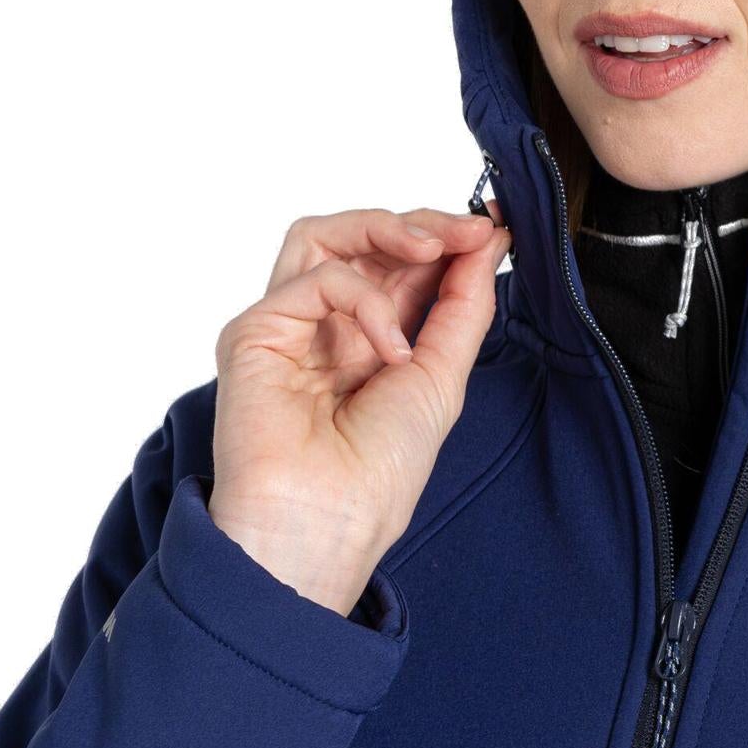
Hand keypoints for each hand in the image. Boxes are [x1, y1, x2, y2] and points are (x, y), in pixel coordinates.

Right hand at [207, 202, 511, 615]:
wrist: (327, 522)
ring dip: (388, 228)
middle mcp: (325, 327)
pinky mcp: (254, 331)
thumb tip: (490, 241)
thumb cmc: (379, 470)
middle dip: (424, 224)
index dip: (445, 238)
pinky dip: (364, 300)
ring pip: (324, 235)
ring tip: (434, 248)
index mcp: (369, 339)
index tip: (493, 226)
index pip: (402, 265)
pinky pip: (315, 278)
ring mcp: (287, 326)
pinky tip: (389, 347)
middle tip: (471, 229)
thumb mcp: (444, 374)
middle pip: (363, 239)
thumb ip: (464, 304)